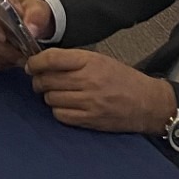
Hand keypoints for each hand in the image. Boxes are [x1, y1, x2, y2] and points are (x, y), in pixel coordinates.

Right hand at [0, 0, 54, 69]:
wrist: (28, 22)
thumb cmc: (28, 12)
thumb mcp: (38, 9)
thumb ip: (36, 16)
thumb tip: (31, 28)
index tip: (4, 37)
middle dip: (4, 49)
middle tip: (22, 54)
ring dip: (2, 58)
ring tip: (19, 57)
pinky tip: (9, 61)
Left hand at [26, 48, 176, 132]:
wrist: (147, 103)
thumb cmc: (122, 79)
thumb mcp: (99, 59)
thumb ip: (73, 60)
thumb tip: (43, 61)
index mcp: (89, 61)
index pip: (51, 59)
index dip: (35, 62)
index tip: (31, 65)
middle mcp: (87, 81)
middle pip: (47, 80)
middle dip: (38, 80)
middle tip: (40, 80)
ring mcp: (88, 102)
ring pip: (51, 98)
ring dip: (49, 96)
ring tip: (56, 93)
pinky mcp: (90, 120)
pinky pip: (61, 115)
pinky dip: (58, 111)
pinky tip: (65, 106)